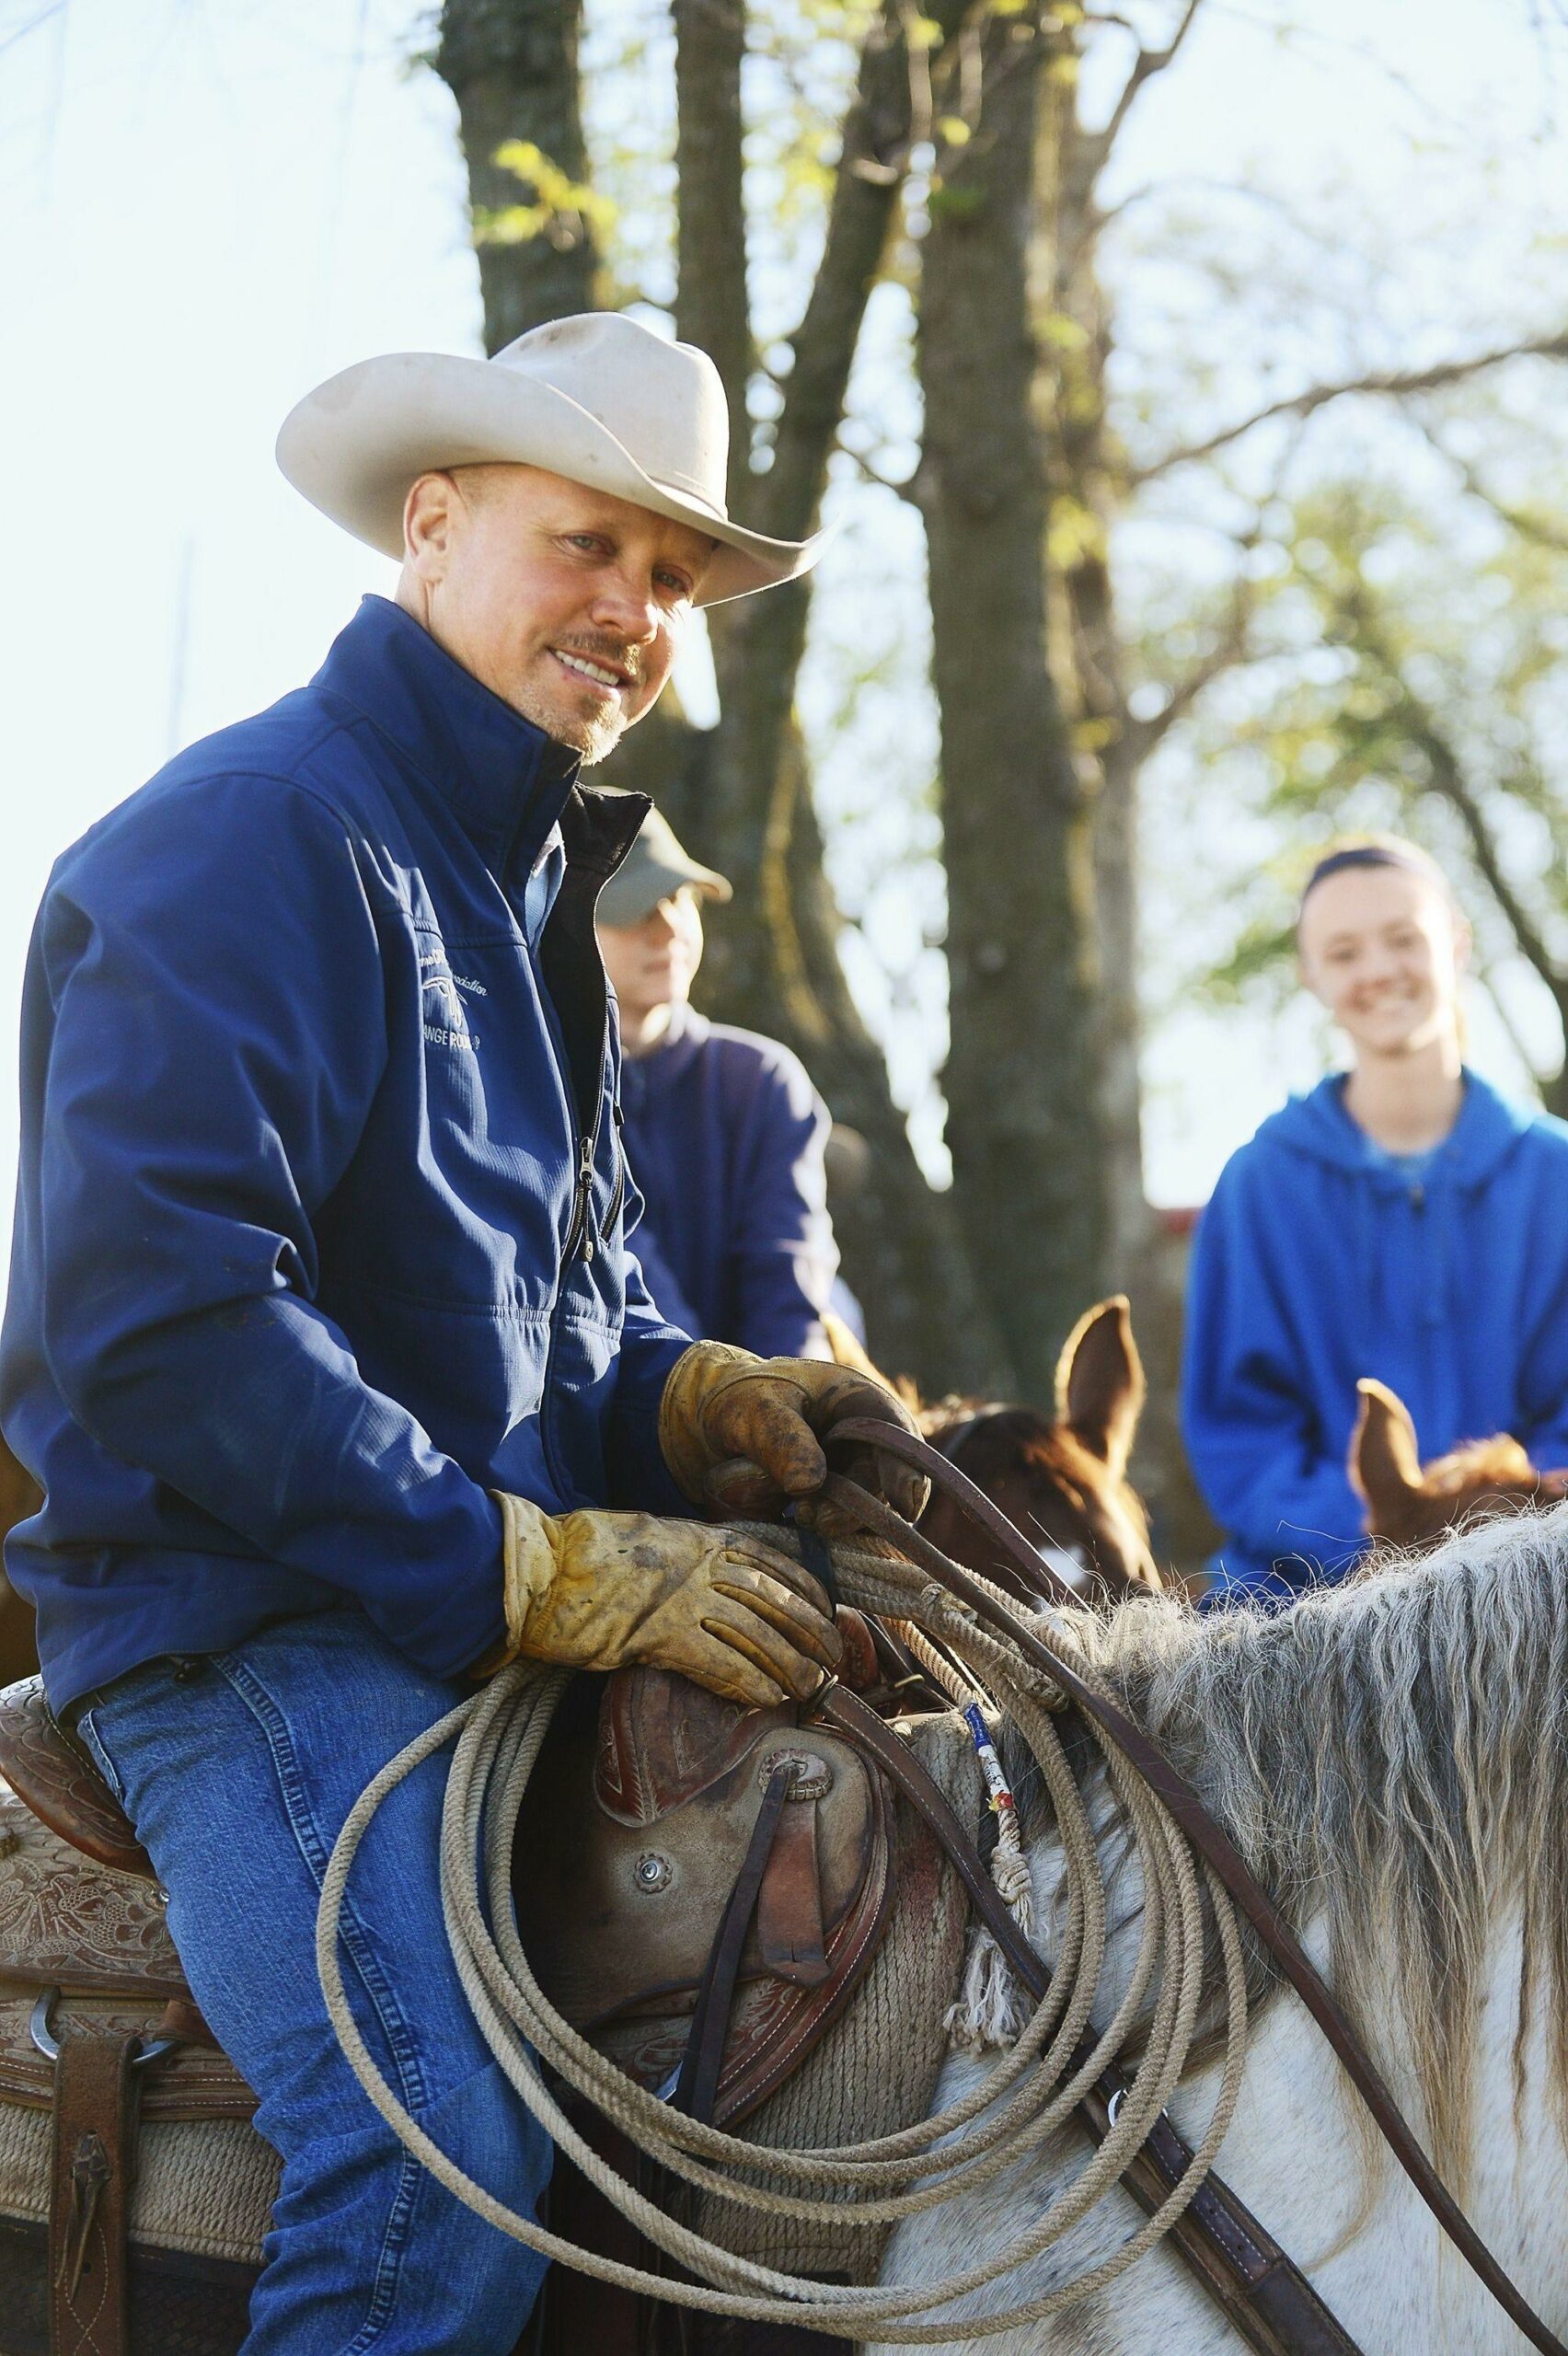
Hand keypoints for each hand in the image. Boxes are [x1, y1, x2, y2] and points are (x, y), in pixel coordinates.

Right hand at [489, 1496, 841, 1708]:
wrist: (538, 1568)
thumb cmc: (582, 1553)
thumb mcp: (648, 1536)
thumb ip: (687, 1553)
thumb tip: (712, 1575)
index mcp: (699, 1538)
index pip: (772, 1562)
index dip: (806, 1590)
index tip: (827, 1612)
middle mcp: (700, 1564)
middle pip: (775, 1600)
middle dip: (810, 1633)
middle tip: (833, 1659)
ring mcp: (683, 1598)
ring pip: (757, 1635)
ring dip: (789, 1666)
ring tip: (810, 1689)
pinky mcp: (661, 1635)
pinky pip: (720, 1663)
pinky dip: (748, 1684)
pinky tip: (765, 1700)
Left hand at [658, 1344, 927, 1536]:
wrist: (724, 1427)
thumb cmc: (748, 1400)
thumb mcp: (756, 1407)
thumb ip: (781, 1438)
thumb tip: (808, 1485)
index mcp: (867, 1407)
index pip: (901, 1444)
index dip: (905, 1474)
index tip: (903, 1505)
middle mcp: (874, 1451)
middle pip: (887, 1492)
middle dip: (854, 1511)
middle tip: (813, 1518)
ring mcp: (859, 1486)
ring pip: (866, 1521)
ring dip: (834, 1526)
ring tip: (797, 1516)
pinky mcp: (838, 1516)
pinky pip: (841, 1539)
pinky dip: (819, 1538)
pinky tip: (792, 1526)